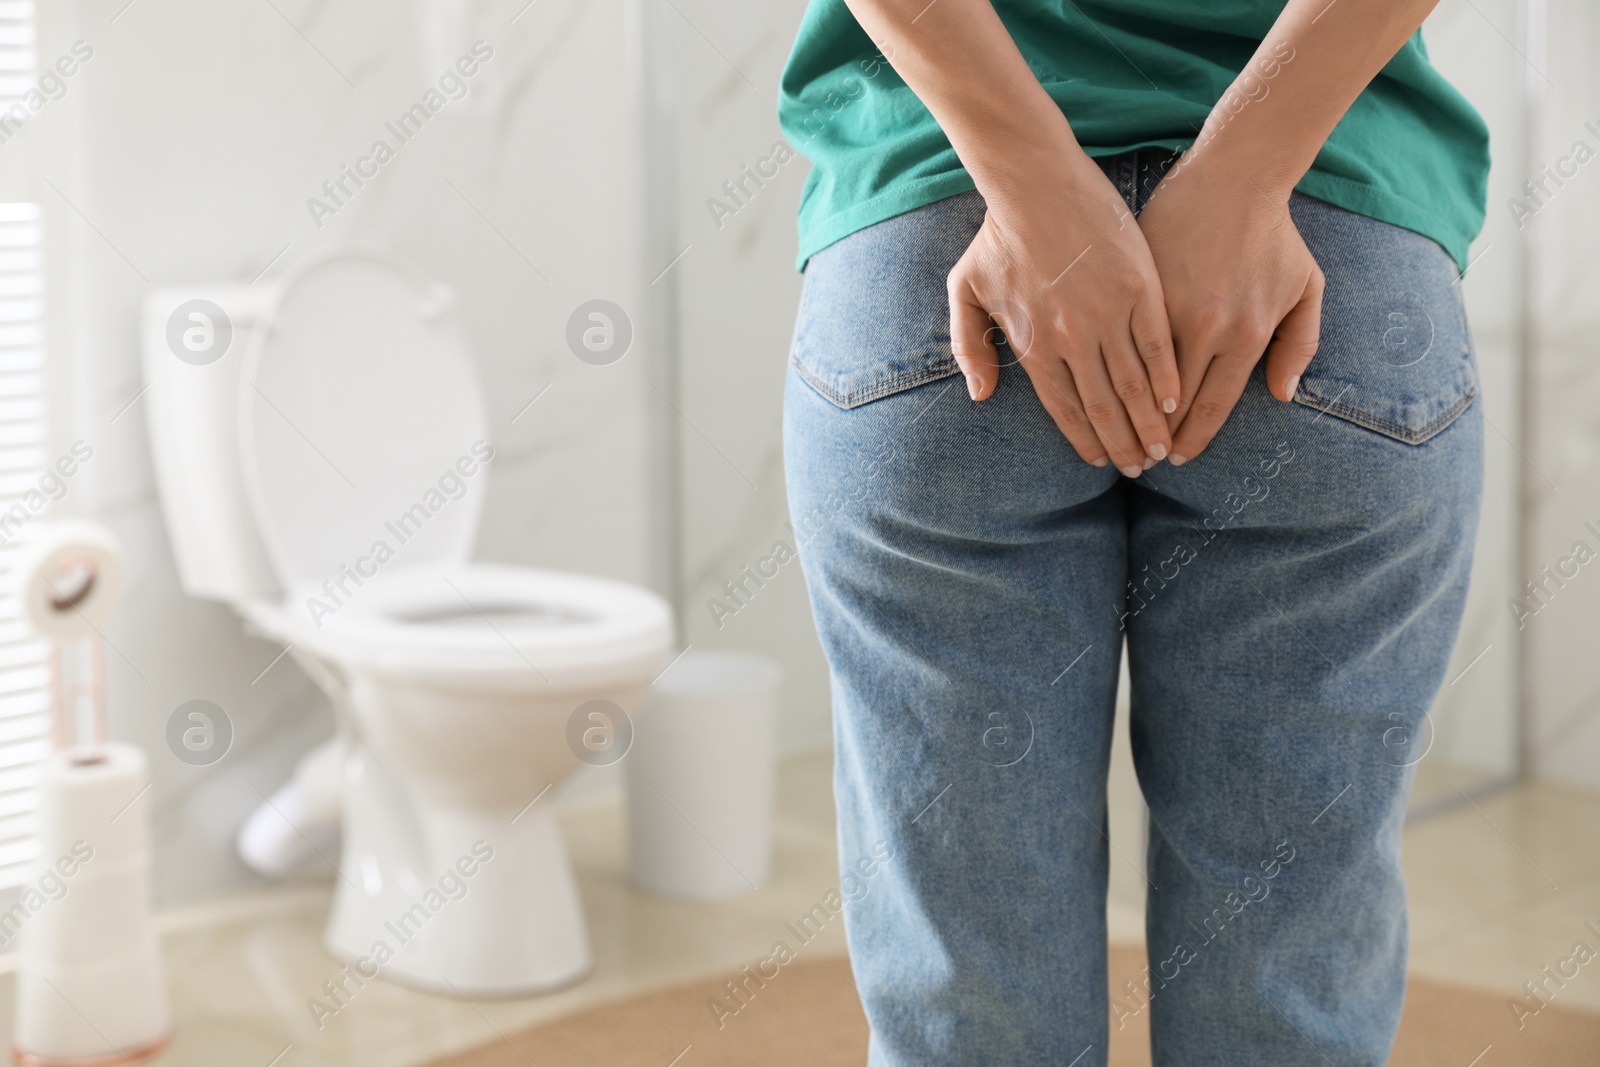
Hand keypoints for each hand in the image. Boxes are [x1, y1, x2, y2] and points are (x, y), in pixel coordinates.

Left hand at [950, 156, 1179, 475]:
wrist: (1034, 182)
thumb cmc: (997, 236)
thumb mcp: (964, 291)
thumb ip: (968, 347)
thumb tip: (980, 396)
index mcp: (1034, 344)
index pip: (1063, 407)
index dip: (1083, 439)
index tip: (1099, 462)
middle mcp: (1071, 338)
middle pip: (1102, 405)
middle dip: (1121, 443)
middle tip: (1139, 467)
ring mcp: (1108, 313)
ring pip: (1133, 384)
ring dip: (1148, 422)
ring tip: (1161, 448)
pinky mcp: (1139, 287)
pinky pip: (1157, 345)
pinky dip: (1166, 377)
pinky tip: (1174, 401)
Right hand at [1136, 165, 1323, 463]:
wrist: (1233, 177)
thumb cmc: (1274, 237)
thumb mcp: (1307, 288)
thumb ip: (1299, 345)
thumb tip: (1282, 396)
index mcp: (1244, 333)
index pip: (1213, 406)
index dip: (1194, 439)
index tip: (1179, 459)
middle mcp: (1204, 326)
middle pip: (1174, 402)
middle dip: (1159, 436)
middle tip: (1147, 457)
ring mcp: (1166, 306)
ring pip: (1144, 376)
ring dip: (1132, 410)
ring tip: (1124, 432)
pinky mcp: (1140, 287)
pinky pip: (1126, 339)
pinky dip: (1117, 367)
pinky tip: (1108, 386)